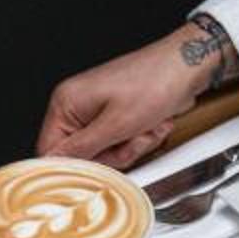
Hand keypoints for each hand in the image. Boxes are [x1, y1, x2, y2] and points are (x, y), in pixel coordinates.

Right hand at [35, 29, 204, 170]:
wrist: (186, 67)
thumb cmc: (154, 82)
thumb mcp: (116, 124)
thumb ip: (82, 148)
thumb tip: (54, 162)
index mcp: (67, 102)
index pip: (51, 150)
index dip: (74, 166)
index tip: (96, 169)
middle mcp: (79, 106)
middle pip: (84, 155)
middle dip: (114, 153)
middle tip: (132, 138)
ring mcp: (100, 110)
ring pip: (107, 152)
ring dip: (132, 145)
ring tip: (146, 127)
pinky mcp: (119, 114)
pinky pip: (123, 142)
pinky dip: (140, 138)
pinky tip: (152, 123)